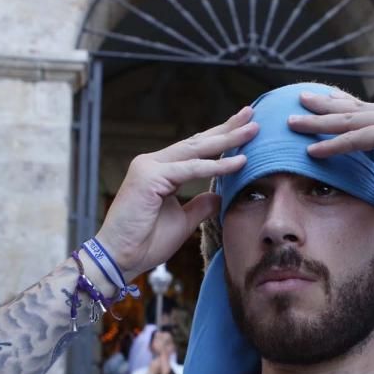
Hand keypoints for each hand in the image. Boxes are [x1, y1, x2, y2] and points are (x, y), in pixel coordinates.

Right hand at [96, 107, 257, 276]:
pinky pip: (191, 169)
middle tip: (251, 114)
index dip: (219, 138)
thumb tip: (218, 195)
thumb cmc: (146, 242)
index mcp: (159, 170)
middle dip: (226, 129)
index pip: (194, 150)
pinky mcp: (149, 177)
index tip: (244, 128)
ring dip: (227, 139)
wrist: (120, 259)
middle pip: (197, 142)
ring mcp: (149, 167)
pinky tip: (239, 162)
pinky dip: (216, 165)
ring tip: (253, 130)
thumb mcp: (182, 221)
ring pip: (196, 150)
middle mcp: (152, 162)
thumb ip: (199, 205)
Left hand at [292, 91, 373, 223]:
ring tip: (293, 122)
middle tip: (301, 101)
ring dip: (320, 122)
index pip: (372, 115)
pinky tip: (312, 150)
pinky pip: (357, 139)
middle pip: (358, 109)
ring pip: (352, 120)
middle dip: (327, 106)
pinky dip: (333, 145)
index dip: (346, 112)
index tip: (324, 110)